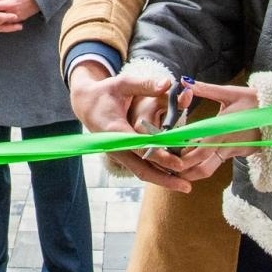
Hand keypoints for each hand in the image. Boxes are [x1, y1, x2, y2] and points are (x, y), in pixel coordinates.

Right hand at [65, 62, 192, 190]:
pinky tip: (173, 177)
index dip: (159, 156)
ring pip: (141, 172)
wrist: (85, 104)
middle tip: (187, 187)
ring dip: (162, 180)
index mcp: (114, 129)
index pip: (140, 147)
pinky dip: (156, 174)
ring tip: (185, 186)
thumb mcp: (122, 83)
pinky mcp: (121, 155)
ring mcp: (117, 153)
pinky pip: (139, 168)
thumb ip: (145, 84)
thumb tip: (168, 83)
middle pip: (141, 169)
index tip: (178, 163)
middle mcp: (115, 146)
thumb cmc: (105, 92)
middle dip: (164, 179)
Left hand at [167, 81, 261, 184]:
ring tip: (177, 168)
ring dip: (194, 170)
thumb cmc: (255, 100)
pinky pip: (220, 160)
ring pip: (211, 167)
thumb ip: (206, 89)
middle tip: (168, 170)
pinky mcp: (241, 153)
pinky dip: (206, 161)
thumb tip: (185, 81)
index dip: (182, 158)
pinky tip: (194, 157)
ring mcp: (236, 152)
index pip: (198, 151)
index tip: (166, 158)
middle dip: (185, 172)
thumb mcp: (230, 93)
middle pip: (203, 168)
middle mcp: (228, 145)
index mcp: (222, 130)